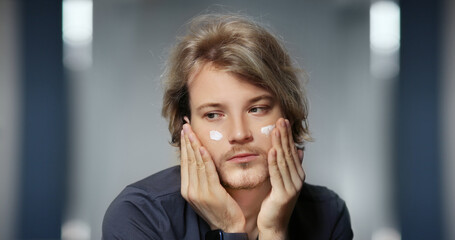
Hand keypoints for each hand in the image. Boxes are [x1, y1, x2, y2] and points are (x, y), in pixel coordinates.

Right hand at [180, 123, 245, 231]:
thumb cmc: (219, 209)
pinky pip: (207, 172)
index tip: (184, 132)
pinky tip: (202, 148)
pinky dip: (204, 159)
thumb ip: (201, 177)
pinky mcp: (211, 194)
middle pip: (187, 160)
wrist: (228, 227)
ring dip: (193, 145)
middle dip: (186, 141)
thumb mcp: (205, 192)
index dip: (184, 146)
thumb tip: (200, 160)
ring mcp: (199, 192)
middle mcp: (190, 190)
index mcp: (187, 190)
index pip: (184, 163)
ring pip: (195, 164)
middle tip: (186, 125)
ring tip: (191, 131)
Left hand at [257, 118, 304, 239]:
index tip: (283, 121)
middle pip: (290, 153)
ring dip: (280, 145)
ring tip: (276, 130)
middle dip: (285, 136)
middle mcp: (297, 179)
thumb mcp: (283, 180)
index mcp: (298, 174)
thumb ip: (289, 165)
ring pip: (284, 162)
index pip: (292, 151)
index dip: (288, 136)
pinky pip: (277, 175)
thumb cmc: (275, 203)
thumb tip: (298, 150)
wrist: (273, 224)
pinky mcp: (283, 195)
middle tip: (281, 120)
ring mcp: (292, 187)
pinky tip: (272, 151)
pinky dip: (274, 162)